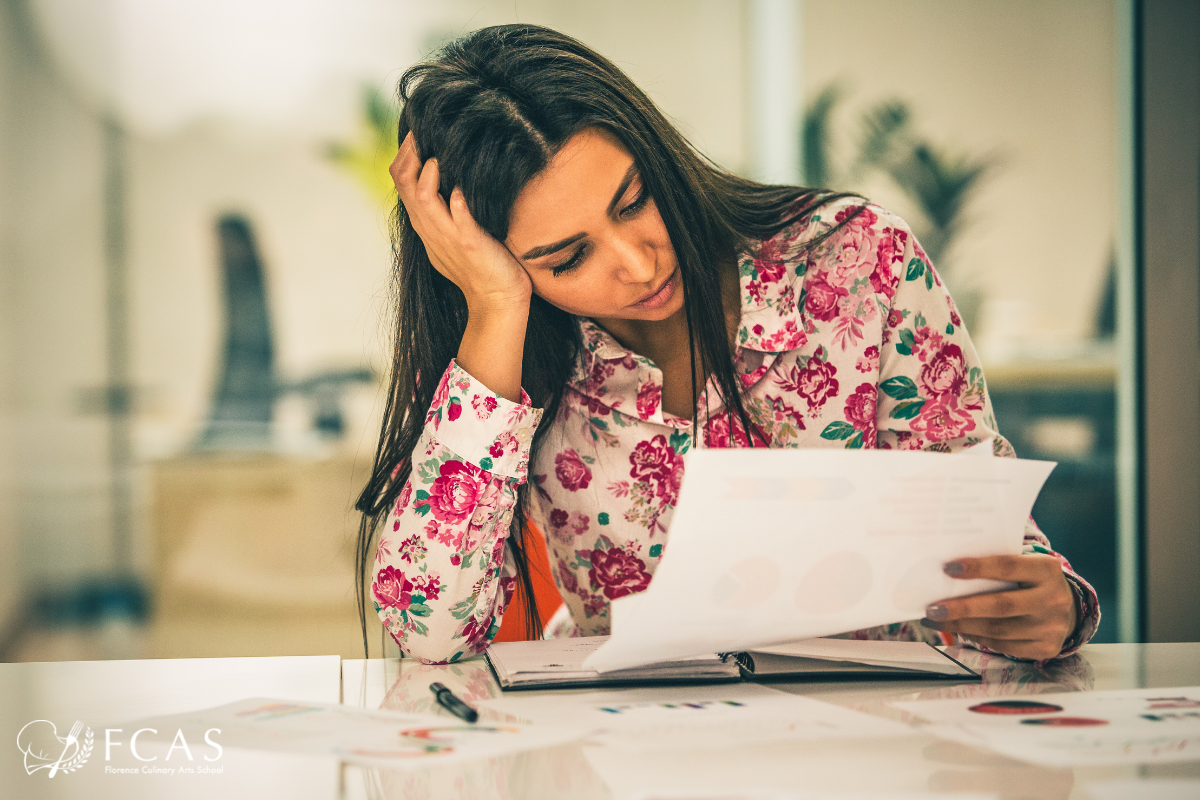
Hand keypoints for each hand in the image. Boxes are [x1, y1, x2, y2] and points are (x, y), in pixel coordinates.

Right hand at [390, 132, 531, 313]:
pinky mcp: (469, 244)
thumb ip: (447, 210)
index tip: (417, 133)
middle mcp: (430, 228)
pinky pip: (458, 219)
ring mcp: (448, 236)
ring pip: (422, 198)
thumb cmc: (482, 265)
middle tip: (421, 132)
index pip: (401, 182)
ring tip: (438, 156)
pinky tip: (459, 189)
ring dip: (427, 173)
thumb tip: (450, 182)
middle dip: (410, 153)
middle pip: (404, 184)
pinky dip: (456, 202)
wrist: (497, 300)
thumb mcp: (454, 234)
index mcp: (426, 224)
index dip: (405, 155)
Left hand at [921, 555, 1079, 660]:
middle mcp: (1052, 599)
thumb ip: (996, 569)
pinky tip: (959, 629)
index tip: (947, 568)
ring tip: (936, 619)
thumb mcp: (1024, 566)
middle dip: (962, 608)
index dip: (977, 568)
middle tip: (932, 607)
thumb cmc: (1031, 581)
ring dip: (961, 626)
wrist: (1068, 607)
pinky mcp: (1046, 648)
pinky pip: (1003, 645)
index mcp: (1046, 570)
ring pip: (998, 630)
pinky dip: (976, 637)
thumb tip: (948, 576)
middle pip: (1000, 605)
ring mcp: (1051, 627)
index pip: (1008, 566)